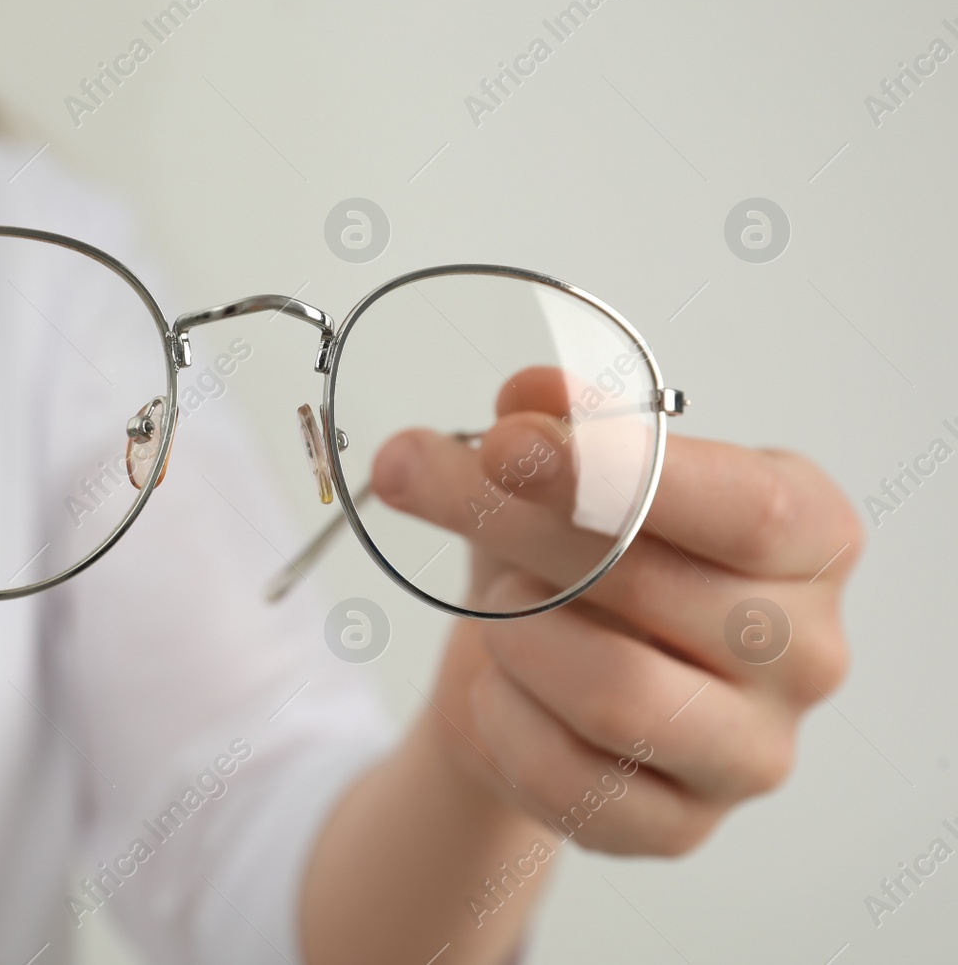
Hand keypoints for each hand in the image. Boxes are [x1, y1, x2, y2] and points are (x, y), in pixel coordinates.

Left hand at [374, 412, 857, 857]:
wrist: (530, 681)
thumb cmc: (569, 557)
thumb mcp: (556, 469)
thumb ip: (552, 421)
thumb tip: (532, 395)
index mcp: (811, 535)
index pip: (743, 506)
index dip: (618, 474)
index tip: (505, 445)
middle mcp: (808, 648)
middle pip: (653, 586)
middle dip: (512, 525)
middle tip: (412, 477)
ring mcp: (756, 750)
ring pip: (614, 691)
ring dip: (517, 635)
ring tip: (500, 610)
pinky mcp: (684, 827)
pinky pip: (570, 778)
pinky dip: (503, 720)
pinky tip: (497, 687)